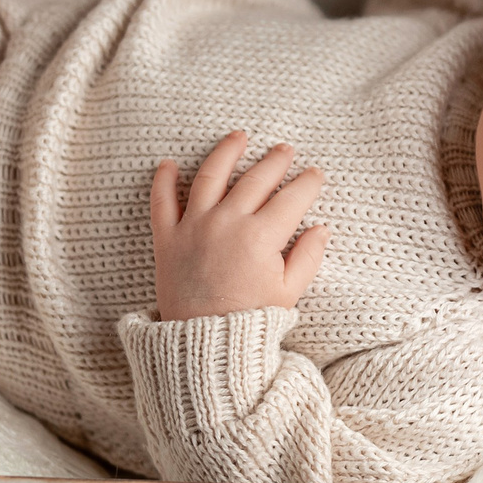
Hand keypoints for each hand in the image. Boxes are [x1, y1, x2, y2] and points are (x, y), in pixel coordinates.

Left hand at [150, 133, 331, 320]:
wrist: (202, 346)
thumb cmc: (250, 321)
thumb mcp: (289, 293)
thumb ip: (307, 257)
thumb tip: (320, 229)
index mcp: (261, 237)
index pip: (291, 198)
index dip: (307, 183)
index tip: (315, 175)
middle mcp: (227, 223)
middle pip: (256, 179)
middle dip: (275, 161)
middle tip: (285, 150)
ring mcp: (194, 227)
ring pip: (211, 176)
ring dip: (226, 152)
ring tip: (238, 137)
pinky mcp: (166, 239)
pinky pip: (162, 202)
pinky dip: (164, 180)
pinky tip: (169, 164)